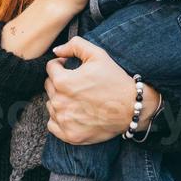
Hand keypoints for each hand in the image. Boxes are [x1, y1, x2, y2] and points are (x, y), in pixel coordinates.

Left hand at [44, 36, 159, 142]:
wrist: (132, 108)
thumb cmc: (115, 79)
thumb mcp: (97, 54)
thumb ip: (74, 45)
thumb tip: (56, 51)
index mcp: (63, 81)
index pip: (50, 68)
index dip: (61, 64)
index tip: (70, 67)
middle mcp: (59, 102)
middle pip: (49, 86)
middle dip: (59, 82)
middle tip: (77, 84)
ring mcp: (64, 121)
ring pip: (51, 105)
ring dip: (60, 99)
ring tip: (78, 98)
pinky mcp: (70, 135)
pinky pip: (53, 125)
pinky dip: (60, 119)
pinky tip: (74, 113)